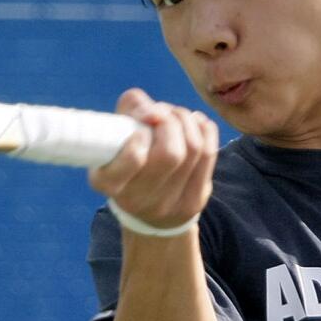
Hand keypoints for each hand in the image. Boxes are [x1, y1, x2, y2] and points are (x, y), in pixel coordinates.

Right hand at [88, 88, 218, 231]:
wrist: (147, 211)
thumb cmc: (127, 160)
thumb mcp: (115, 135)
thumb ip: (129, 110)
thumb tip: (153, 109)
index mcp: (111, 183)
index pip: (133, 159)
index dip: (142, 135)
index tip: (141, 126)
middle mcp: (139, 199)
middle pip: (170, 153)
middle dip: (170, 122)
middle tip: (160, 114)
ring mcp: (170, 204)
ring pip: (194, 149)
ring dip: (186, 121)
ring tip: (175, 115)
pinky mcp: (195, 200)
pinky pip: (209, 153)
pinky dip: (203, 128)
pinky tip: (193, 124)